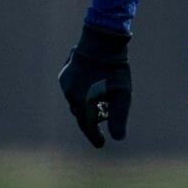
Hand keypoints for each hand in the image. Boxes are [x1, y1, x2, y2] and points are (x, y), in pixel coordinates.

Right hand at [58, 24, 131, 147]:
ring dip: (87, 105)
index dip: (95, 136)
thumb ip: (119, 117)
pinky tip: (90, 89)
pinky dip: (82, 93)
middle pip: (82, 114)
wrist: (102, 42)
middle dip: (92, 119)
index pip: (88, 126)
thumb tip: (119, 138)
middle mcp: (70, 95)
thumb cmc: (115, 70)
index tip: (101, 145)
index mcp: (83, 103)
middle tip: (104, 120)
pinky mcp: (65, 74)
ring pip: (76, 101)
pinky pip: (73, 89)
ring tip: (99, 104)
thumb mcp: (122, 95)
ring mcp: (66, 84)